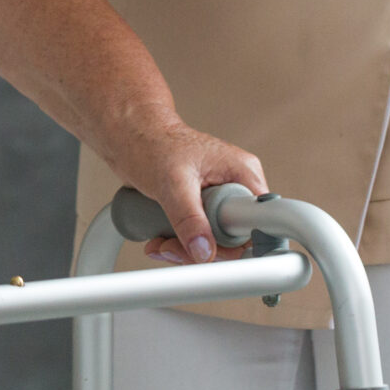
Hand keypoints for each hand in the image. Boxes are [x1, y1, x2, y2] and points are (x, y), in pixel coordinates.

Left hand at [103, 115, 270, 265]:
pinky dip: (178, 245)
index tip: (212, 251)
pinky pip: (200, 240)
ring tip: (160, 242)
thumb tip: (204, 250)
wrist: (131, 138)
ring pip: (215, 245)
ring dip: (185, 251)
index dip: (240, 243)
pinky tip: (159, 240)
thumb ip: (189, 218)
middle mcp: (235, 188)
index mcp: (242, 173)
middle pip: (236, 240)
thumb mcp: (173, 183)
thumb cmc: (153, 143)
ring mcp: (219, 201)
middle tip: (172, 246)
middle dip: (202, 250)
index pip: (259, 221)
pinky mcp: (202, 211)